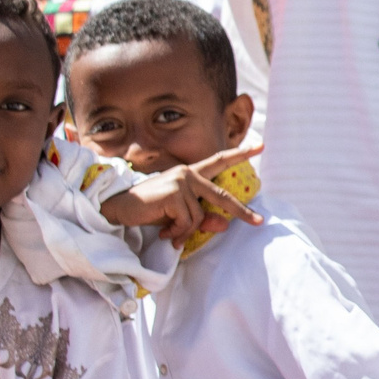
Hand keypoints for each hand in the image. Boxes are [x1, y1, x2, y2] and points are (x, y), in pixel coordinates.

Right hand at [98, 142, 262, 244]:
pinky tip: (164, 231)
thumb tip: (226, 225)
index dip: (239, 154)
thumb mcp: (179, 216)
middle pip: (221, 196)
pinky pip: (187, 222)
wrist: (118, 209)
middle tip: (260, 222)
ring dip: (185, 232)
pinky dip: (177, 233)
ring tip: (169, 233)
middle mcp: (187, 173)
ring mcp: (181, 181)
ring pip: (198, 218)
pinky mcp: (174, 193)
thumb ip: (202, 218)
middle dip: (242, 211)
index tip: (259, 146)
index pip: (218, 161)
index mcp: (190, 174)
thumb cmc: (149, 211)